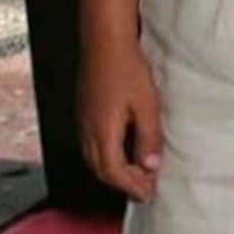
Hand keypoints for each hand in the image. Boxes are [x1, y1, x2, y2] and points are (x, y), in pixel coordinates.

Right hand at [78, 38, 162, 200]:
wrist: (104, 42)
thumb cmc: (127, 69)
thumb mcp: (147, 104)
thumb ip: (149, 137)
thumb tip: (150, 166)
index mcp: (103, 131)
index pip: (114, 172)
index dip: (132, 186)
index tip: (149, 191)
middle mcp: (87, 130)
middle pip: (101, 170)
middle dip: (123, 184)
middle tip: (145, 189)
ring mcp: (82, 121)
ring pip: (94, 159)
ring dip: (114, 172)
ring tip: (136, 174)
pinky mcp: (84, 112)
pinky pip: (90, 145)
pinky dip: (106, 157)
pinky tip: (122, 152)